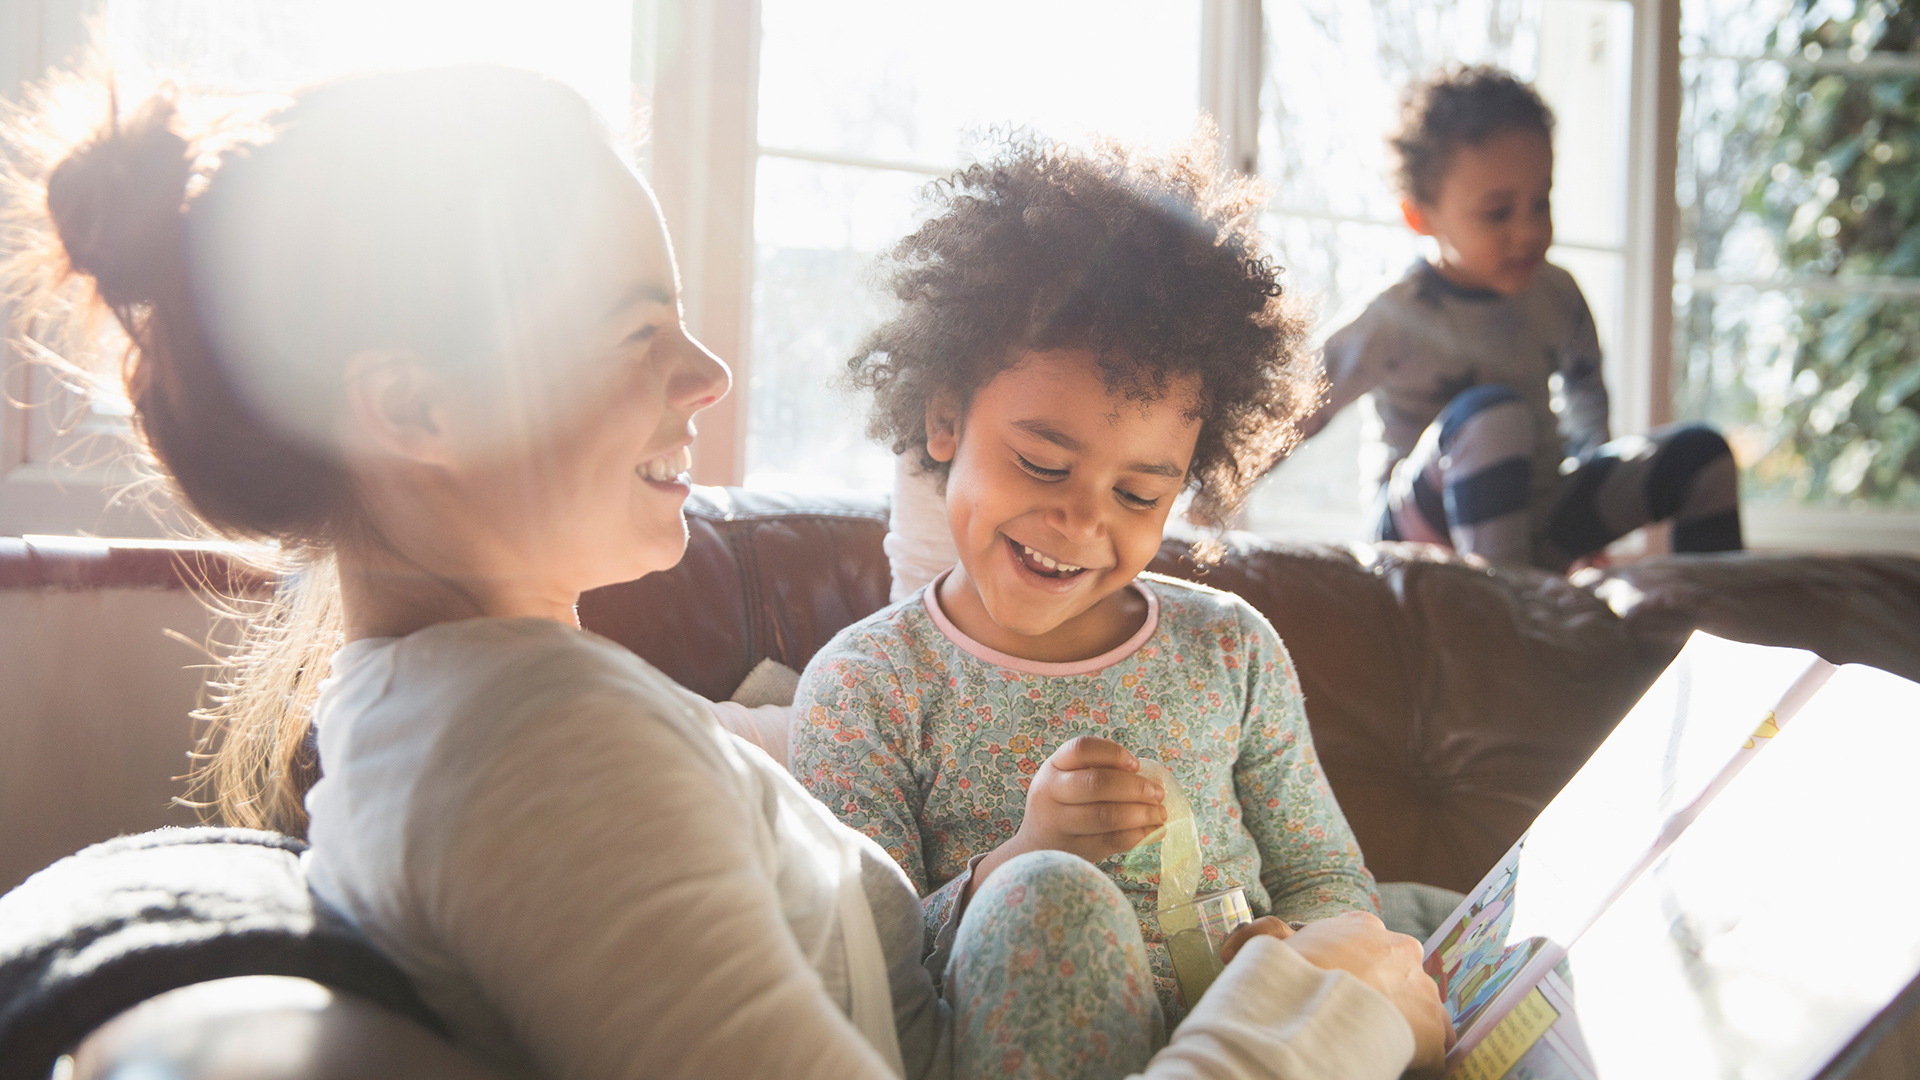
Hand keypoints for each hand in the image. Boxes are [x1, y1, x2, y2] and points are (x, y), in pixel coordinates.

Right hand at [967, 736, 1165, 895]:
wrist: (1035, 848)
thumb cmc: (1064, 807)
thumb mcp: (1068, 781)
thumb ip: (1101, 773)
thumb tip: (1152, 780)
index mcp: (1052, 767)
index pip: (1082, 749)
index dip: (1113, 753)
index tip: (1136, 765)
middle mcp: (1049, 792)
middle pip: (1097, 783)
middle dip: (1136, 787)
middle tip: (1158, 793)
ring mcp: (1058, 824)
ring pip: (1106, 815)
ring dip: (1142, 813)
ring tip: (1160, 814)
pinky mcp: (1072, 850)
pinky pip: (1112, 841)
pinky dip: (1139, 835)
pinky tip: (1153, 832)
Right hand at [1224, 911, 1452, 1071]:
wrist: (1315, 1017)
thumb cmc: (1289, 978)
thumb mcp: (1268, 947)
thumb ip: (1263, 936)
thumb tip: (1232, 948)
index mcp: (1363, 925)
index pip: (1362, 945)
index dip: (1347, 971)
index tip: (1333, 992)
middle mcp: (1402, 949)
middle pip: (1393, 975)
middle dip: (1379, 997)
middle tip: (1350, 1023)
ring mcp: (1424, 989)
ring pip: (1416, 1010)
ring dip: (1398, 1027)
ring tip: (1369, 1046)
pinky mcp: (1436, 1031)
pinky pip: (1431, 1048)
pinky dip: (1415, 1059)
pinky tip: (1391, 1065)